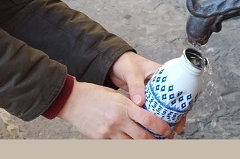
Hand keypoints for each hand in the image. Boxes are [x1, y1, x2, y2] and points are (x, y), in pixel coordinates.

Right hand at [56, 81, 172, 138]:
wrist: (70, 100)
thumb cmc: (91, 94)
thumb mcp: (114, 94)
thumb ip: (129, 104)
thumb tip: (144, 111)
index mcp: (122, 105)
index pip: (148, 119)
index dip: (162, 127)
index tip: (168, 130)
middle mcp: (118, 120)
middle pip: (144, 137)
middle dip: (156, 141)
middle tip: (163, 140)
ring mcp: (109, 131)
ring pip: (133, 145)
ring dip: (143, 145)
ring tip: (149, 143)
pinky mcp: (100, 139)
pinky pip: (118, 146)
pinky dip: (126, 145)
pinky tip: (129, 142)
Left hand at [108, 51, 188, 136]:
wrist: (114, 63)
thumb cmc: (126, 62)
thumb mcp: (132, 72)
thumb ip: (136, 86)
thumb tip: (140, 102)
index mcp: (163, 75)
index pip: (177, 91)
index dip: (182, 106)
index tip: (180, 119)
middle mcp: (161, 85)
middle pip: (173, 103)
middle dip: (175, 117)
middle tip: (174, 130)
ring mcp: (154, 93)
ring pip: (163, 108)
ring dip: (165, 119)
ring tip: (166, 133)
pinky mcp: (146, 98)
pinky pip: (153, 109)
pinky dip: (153, 118)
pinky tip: (152, 128)